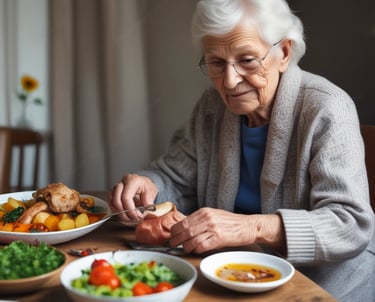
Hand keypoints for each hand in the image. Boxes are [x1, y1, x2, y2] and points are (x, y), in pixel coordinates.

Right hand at [108, 174, 157, 220]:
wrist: (143, 184)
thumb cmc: (146, 187)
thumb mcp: (152, 191)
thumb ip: (149, 200)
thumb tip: (146, 210)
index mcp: (132, 180)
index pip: (126, 197)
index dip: (130, 209)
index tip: (136, 216)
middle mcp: (122, 183)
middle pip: (116, 200)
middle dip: (123, 212)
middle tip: (132, 218)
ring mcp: (115, 188)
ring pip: (112, 202)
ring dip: (119, 213)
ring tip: (129, 218)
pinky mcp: (112, 194)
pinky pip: (111, 204)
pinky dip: (117, 211)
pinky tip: (125, 215)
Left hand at [168, 208, 285, 253]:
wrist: (248, 226)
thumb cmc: (231, 222)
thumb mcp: (213, 215)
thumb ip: (200, 220)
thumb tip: (185, 228)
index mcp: (204, 211)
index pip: (183, 221)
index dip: (175, 230)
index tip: (172, 235)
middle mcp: (207, 218)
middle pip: (184, 230)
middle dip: (176, 239)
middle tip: (173, 244)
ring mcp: (212, 228)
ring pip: (191, 238)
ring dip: (185, 246)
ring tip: (185, 249)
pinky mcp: (218, 238)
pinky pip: (201, 245)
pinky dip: (195, 249)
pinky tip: (195, 250)